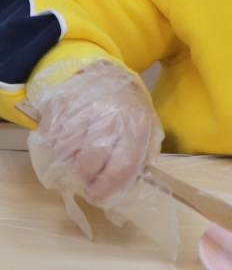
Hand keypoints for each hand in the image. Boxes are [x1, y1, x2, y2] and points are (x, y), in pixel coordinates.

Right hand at [28, 59, 157, 205]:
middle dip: (86, 176)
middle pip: (88, 163)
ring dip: (69, 162)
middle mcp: (110, 113)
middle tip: (87, 175)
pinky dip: (55, 147)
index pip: (121, 166)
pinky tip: (67, 140)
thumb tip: (117, 191)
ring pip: (65, 153)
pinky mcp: (60, 102)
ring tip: (78, 155)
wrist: (105, 74)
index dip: (106, 188)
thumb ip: (136, 159)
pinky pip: (50, 139)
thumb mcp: (143, 130)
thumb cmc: (126, 110)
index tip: (96, 195)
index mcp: (136, 123)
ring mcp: (83, 106)